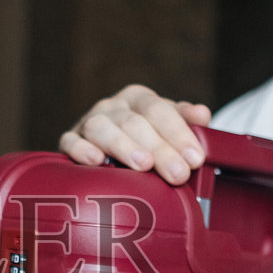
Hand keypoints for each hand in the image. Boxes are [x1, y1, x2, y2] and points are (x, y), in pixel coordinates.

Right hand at [59, 85, 211, 184]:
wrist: (110, 148)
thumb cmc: (146, 141)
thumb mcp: (168, 128)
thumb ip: (186, 123)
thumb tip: (203, 115)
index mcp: (139, 98)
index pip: (159, 110)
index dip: (178, 134)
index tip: (195, 159)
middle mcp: (113, 106)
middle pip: (135, 123)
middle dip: (160, 149)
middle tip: (179, 174)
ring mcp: (89, 122)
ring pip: (102, 128)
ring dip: (124, 146)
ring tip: (143, 164)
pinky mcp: (70, 140)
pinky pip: (71, 142)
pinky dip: (82, 150)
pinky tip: (96, 161)